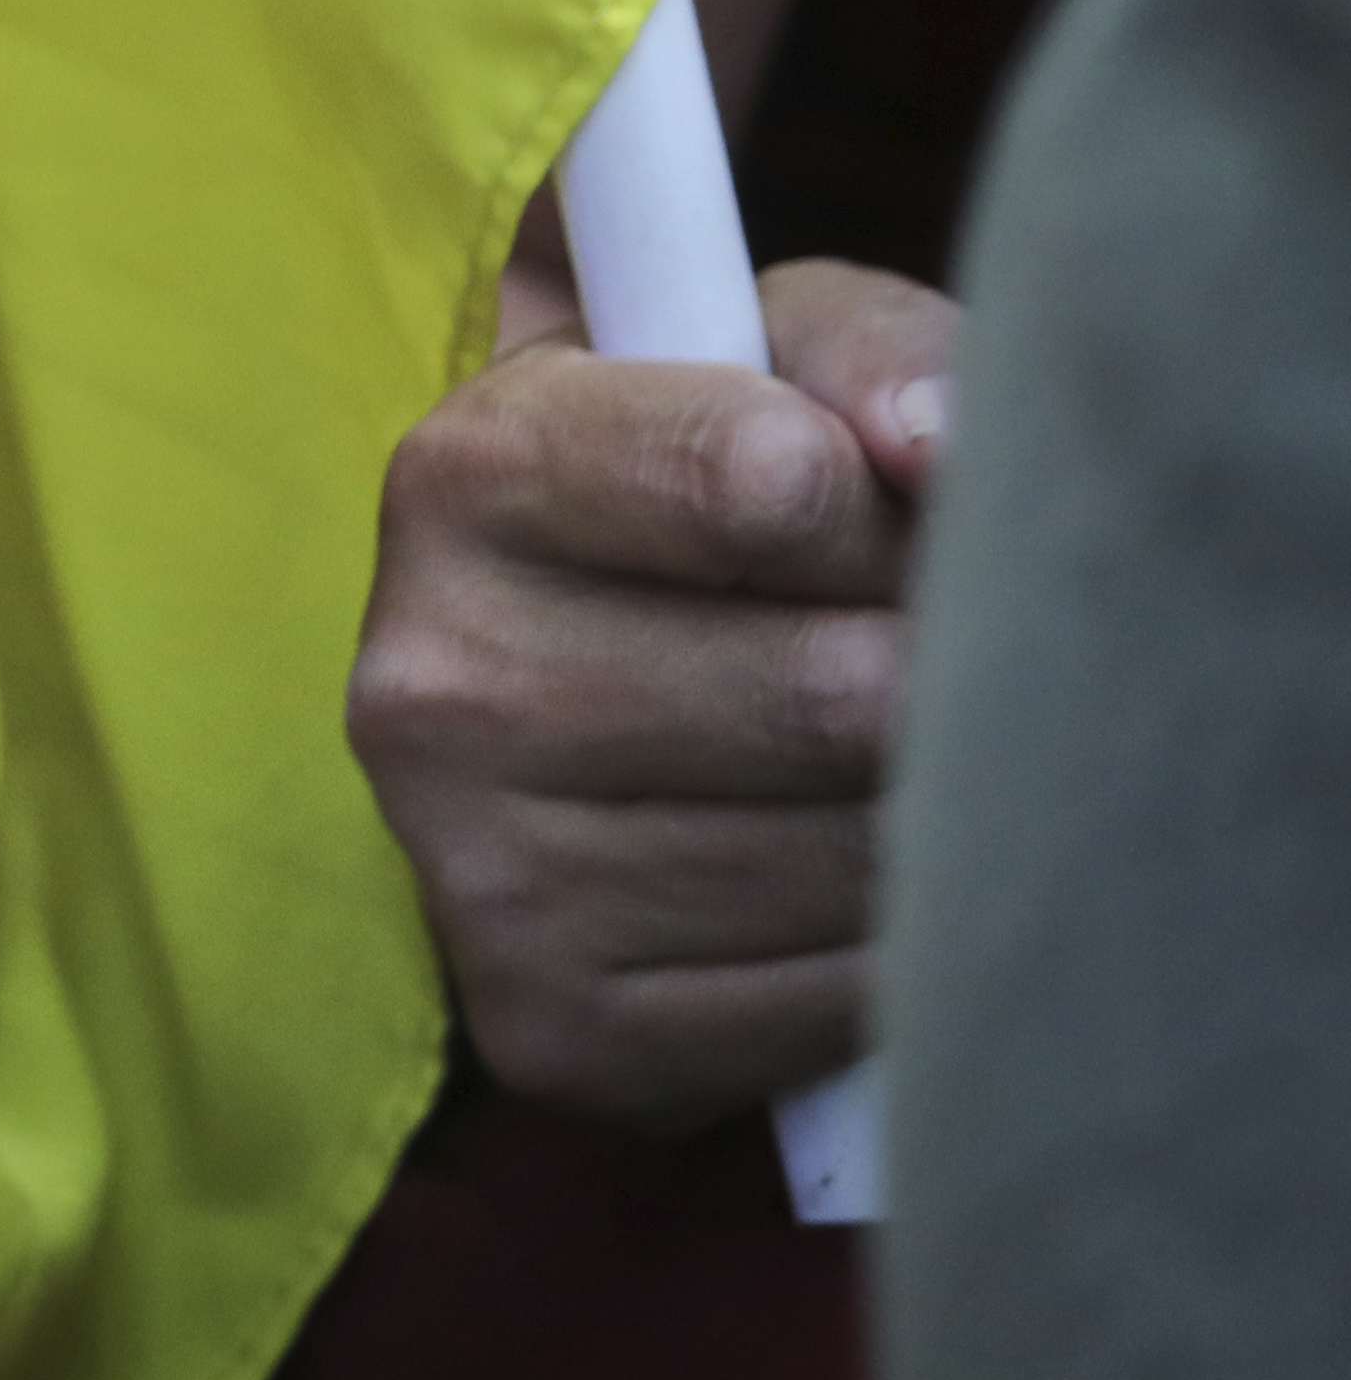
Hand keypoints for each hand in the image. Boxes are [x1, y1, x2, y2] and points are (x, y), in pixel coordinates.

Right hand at [344, 255, 952, 1128]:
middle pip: (843, 696)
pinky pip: (838, 1004)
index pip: (775, 488)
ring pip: (859, 861)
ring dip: (941, 819)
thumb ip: (869, 352)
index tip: (887, 516)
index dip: (898, 509)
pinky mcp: (553, 1028)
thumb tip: (944, 454)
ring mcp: (476, 870)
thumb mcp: (757, 359)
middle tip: (935, 658)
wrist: (546, 698)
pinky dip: (897, 950)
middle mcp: (432, 679)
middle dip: (948, 678)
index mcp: (463, 472)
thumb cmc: (698, 500)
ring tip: (890, 766)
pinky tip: (845, 882)